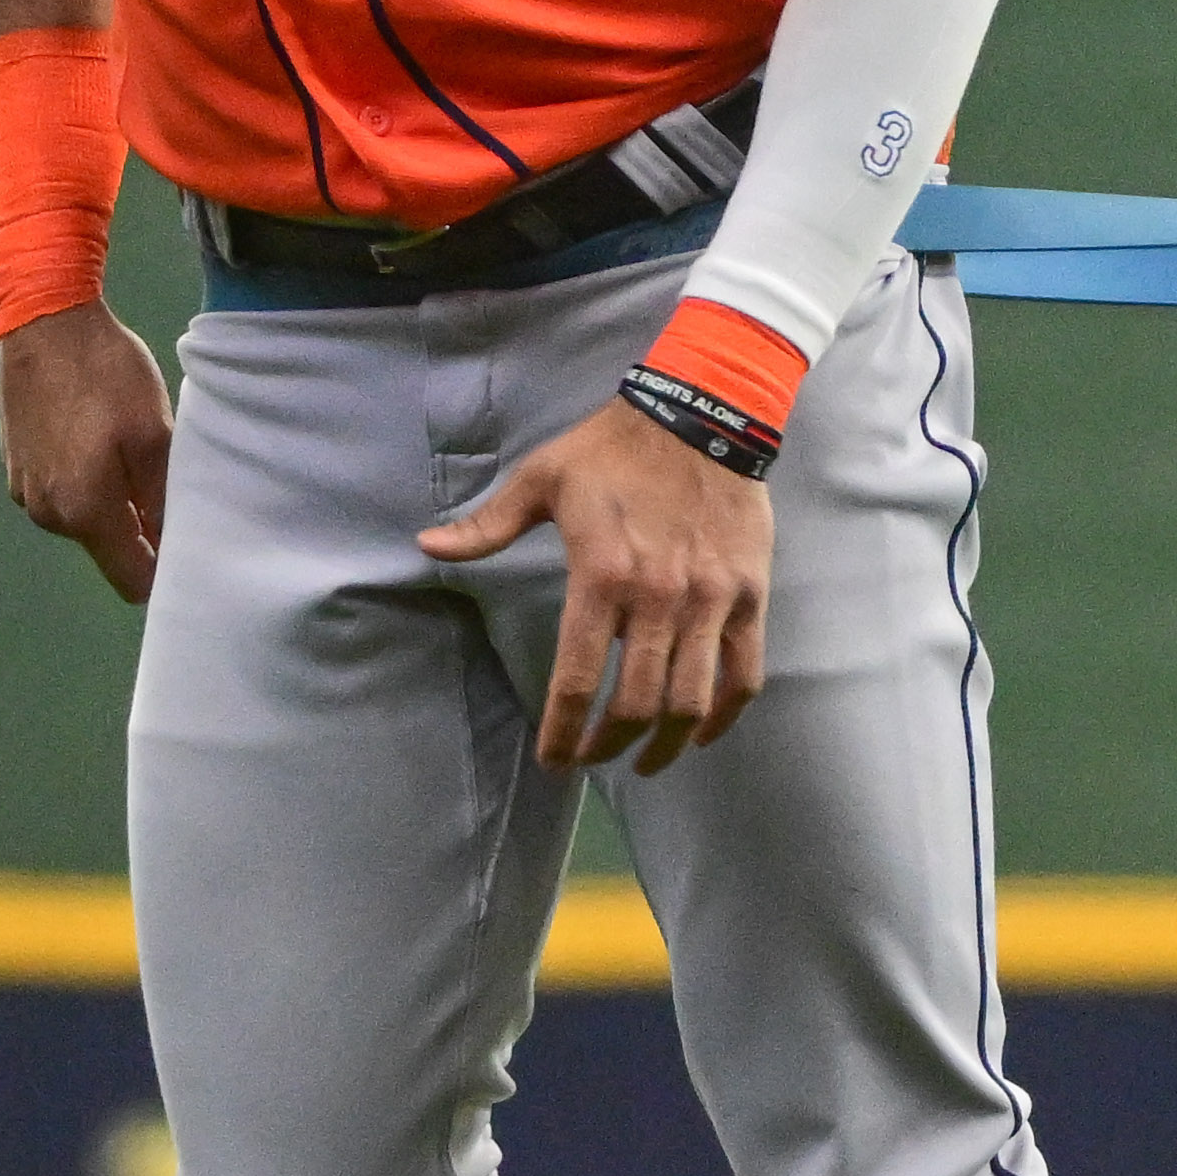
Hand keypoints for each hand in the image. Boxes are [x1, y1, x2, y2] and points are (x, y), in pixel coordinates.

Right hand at [1, 304, 174, 604]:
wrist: (44, 320)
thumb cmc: (105, 374)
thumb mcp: (154, 435)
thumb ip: (163, 499)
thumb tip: (173, 544)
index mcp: (82, 512)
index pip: (132, 580)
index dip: (165, 568)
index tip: (191, 543)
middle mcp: (47, 513)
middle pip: (111, 548)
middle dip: (142, 528)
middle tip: (167, 479)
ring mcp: (25, 491)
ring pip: (88, 519)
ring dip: (115, 499)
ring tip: (133, 450)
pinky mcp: (16, 467)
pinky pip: (64, 492)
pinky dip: (87, 478)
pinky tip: (100, 436)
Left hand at [421, 398, 774, 772]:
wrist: (704, 413)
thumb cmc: (614, 448)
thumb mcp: (541, 478)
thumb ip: (487, 524)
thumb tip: (428, 546)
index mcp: (601, 576)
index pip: (578, 679)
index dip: (564, 734)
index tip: (555, 760)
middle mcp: (658, 598)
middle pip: (637, 704)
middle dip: (609, 746)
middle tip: (593, 759)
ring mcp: (710, 601)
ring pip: (692, 700)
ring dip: (667, 745)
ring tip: (646, 762)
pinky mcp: (748, 596)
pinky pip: (744, 673)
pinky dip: (724, 714)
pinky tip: (702, 732)